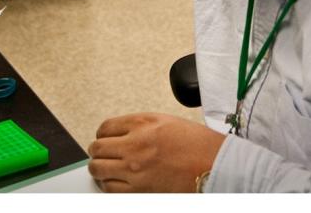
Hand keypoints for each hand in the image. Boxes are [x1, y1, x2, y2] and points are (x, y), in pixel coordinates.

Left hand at [87, 112, 225, 192]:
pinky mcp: (139, 189)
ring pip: (98, 168)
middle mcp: (134, 144)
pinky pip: (110, 188)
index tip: (104, 138)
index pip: (106, 127)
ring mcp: (134, 168)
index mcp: (142, 123)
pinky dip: (106, 185)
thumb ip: (142, 126)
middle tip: (100, 153)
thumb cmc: (198, 144)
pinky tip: (111, 182)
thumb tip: (123, 134)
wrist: (214, 164)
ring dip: (98, 168)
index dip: (102, 134)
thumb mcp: (167, 121)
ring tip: (103, 168)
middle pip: (98, 148)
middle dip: (97, 151)